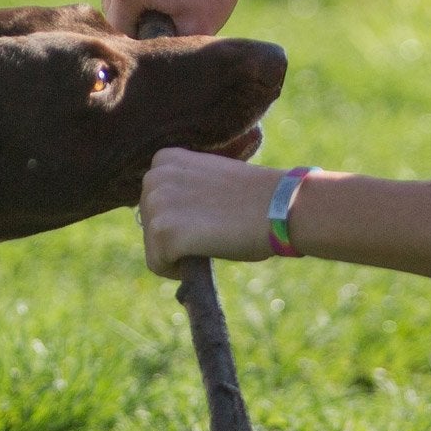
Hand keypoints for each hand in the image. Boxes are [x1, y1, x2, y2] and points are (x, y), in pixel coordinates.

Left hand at [138, 149, 283, 276]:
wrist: (280, 206)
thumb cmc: (255, 197)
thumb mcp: (210, 179)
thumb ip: (184, 188)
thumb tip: (170, 216)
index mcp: (165, 159)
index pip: (153, 205)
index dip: (180, 220)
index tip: (208, 219)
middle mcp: (154, 176)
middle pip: (150, 227)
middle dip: (177, 239)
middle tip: (213, 233)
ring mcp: (156, 203)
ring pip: (153, 248)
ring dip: (180, 255)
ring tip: (212, 241)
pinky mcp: (162, 230)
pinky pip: (158, 265)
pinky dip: (179, 271)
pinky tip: (206, 254)